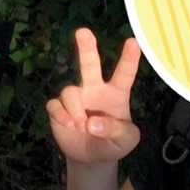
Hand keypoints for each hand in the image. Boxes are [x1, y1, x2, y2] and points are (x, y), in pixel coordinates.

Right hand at [46, 27, 141, 165]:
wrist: (92, 157)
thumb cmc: (113, 143)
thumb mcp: (126, 140)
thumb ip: (116, 130)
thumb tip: (91, 122)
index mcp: (116, 94)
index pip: (124, 74)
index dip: (129, 59)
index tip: (134, 42)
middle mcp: (94, 90)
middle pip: (89, 64)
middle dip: (86, 47)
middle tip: (83, 31)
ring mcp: (76, 98)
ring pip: (69, 91)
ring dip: (75, 109)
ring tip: (80, 125)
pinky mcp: (59, 109)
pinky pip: (55, 105)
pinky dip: (61, 115)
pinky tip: (69, 125)